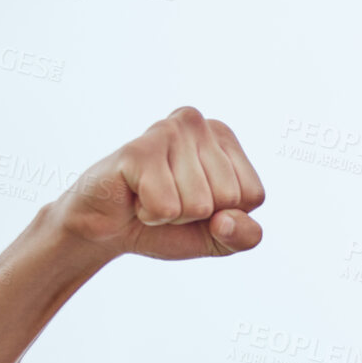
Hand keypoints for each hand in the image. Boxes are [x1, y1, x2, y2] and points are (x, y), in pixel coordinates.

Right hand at [53, 106, 264, 261]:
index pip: (253, 195)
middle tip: (170, 199)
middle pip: (228, 197)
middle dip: (199, 215)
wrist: (109, 229)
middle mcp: (198, 123)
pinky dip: (151, 215)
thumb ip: (246, 236)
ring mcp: (167, 131)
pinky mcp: (137, 151)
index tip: (198, 202)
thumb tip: (225, 221)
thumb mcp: (221, 238)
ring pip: (199, 204)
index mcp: (225, 137)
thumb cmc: (169, 224)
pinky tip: (136, 196)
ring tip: (152, 196)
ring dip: (173, 215)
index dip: (226, 214)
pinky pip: (167, 207)